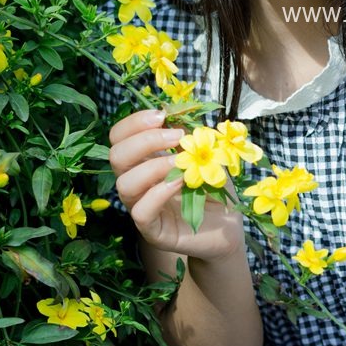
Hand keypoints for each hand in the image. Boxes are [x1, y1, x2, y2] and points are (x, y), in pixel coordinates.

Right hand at [108, 108, 246, 262]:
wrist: (228, 226)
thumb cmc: (214, 187)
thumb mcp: (205, 154)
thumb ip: (189, 136)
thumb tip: (177, 115)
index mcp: (143, 161)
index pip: (119, 137)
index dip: (134, 123)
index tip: (162, 115)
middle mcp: (137, 182)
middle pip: (116, 156)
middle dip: (144, 140)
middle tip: (176, 137)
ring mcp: (142, 207)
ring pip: (124, 184)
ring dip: (153, 166)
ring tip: (180, 162)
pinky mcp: (152, 230)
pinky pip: (140, 212)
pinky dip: (158, 193)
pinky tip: (179, 183)